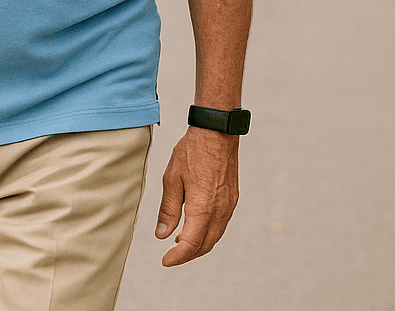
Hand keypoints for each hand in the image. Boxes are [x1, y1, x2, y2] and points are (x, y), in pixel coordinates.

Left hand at [155, 127, 239, 265]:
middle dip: (188, 254)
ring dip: (198, 244)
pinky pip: (221, 224)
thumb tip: (162, 234)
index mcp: (203, 207)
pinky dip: (207, 232)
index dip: (177, 256)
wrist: (217, 133)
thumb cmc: (192, 152)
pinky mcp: (232, 199)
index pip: (190, 243)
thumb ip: (168, 209)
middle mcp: (220, 210)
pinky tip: (194, 226)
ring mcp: (229, 205)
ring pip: (215, 236)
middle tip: (171, 256)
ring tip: (180, 242)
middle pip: (205, 244)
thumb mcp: (172, 179)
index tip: (165, 261)